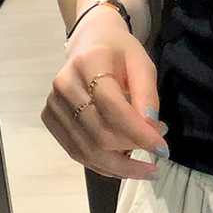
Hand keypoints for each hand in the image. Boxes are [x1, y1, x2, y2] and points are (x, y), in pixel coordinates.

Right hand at [41, 9, 167, 179]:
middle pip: (99, 134)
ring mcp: (53, 103)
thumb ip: (147, 94)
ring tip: (144, 169)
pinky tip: (122, 166)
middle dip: (132, 151)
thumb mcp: (142, 63)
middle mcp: (64, 85)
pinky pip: (76, 152)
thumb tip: (151, 128)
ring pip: (86, 150)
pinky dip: (102, 165)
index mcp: (88, 63)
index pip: (113, 108)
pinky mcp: (50, 118)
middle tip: (157, 156)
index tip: (163, 150)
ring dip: (119, 166)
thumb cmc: (120, 53)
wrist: (90, 44)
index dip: (139, 133)